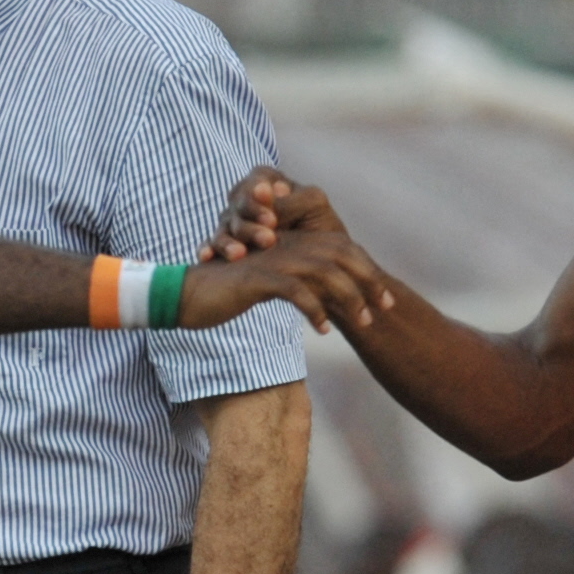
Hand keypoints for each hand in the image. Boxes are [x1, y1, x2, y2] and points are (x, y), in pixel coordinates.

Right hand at [179, 232, 392, 335]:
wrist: (188, 295)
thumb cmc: (229, 292)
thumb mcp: (269, 285)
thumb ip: (297, 283)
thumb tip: (327, 299)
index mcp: (293, 244)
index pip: (341, 249)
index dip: (367, 271)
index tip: (385, 300)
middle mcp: (286, 245)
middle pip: (340, 256)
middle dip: (367, 282)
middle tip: (384, 309)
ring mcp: (273, 259)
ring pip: (324, 272)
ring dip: (348, 298)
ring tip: (362, 321)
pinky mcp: (258, 278)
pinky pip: (296, 291)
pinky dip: (314, 309)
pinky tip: (323, 330)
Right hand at [200, 168, 349, 261]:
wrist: (321, 272)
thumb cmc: (322, 235)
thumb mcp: (315, 210)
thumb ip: (296, 198)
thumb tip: (273, 193)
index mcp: (271, 185)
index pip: (257, 180)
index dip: (258, 197)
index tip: (272, 220)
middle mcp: (250, 202)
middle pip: (238, 204)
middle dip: (250, 221)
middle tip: (268, 239)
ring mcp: (235, 225)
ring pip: (225, 226)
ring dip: (230, 240)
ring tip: (239, 255)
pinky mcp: (226, 248)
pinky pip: (209, 245)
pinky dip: (207, 249)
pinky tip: (206, 257)